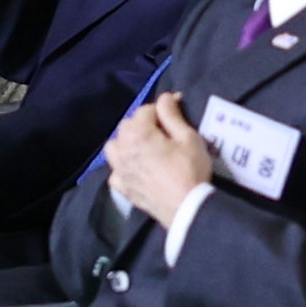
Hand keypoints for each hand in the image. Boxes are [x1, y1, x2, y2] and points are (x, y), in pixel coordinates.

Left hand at [99, 90, 217, 231]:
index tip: (177, 110)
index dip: (163, 108)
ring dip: (126, 141)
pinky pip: (115, 170)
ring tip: (144, 146)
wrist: (186, 209)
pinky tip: (135, 168)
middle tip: (164, 130)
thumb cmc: (190, 170)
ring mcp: (119, 169)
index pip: (146, 110)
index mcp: (138, 133)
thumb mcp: (188, 137)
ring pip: (114, 146)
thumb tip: (165, 97)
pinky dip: (122, 166)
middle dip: (143, 123)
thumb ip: (172, 115)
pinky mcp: (122, 187)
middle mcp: (122, 148)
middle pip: (127, 125)